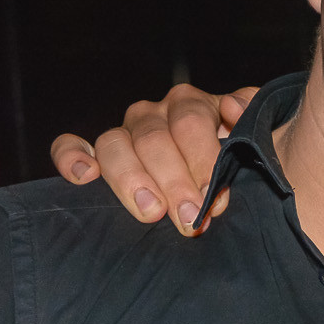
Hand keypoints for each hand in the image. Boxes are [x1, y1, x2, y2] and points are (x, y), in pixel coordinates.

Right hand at [49, 84, 257, 235]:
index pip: (192, 123)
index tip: (216, 199)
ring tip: (150, 212)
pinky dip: (70, 157)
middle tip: (190, 218)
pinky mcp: (97, 153)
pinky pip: (69, 146)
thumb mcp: (253, 138)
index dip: (203, 160)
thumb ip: (251, 119)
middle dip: (174, 181)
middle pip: (154, 139)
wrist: (225, 172)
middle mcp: (154, 113)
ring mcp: (124, 132)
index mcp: (192, 105)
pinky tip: (84, 177)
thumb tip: (236, 108)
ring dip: (131, 179)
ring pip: (113, 144)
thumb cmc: (239, 159)